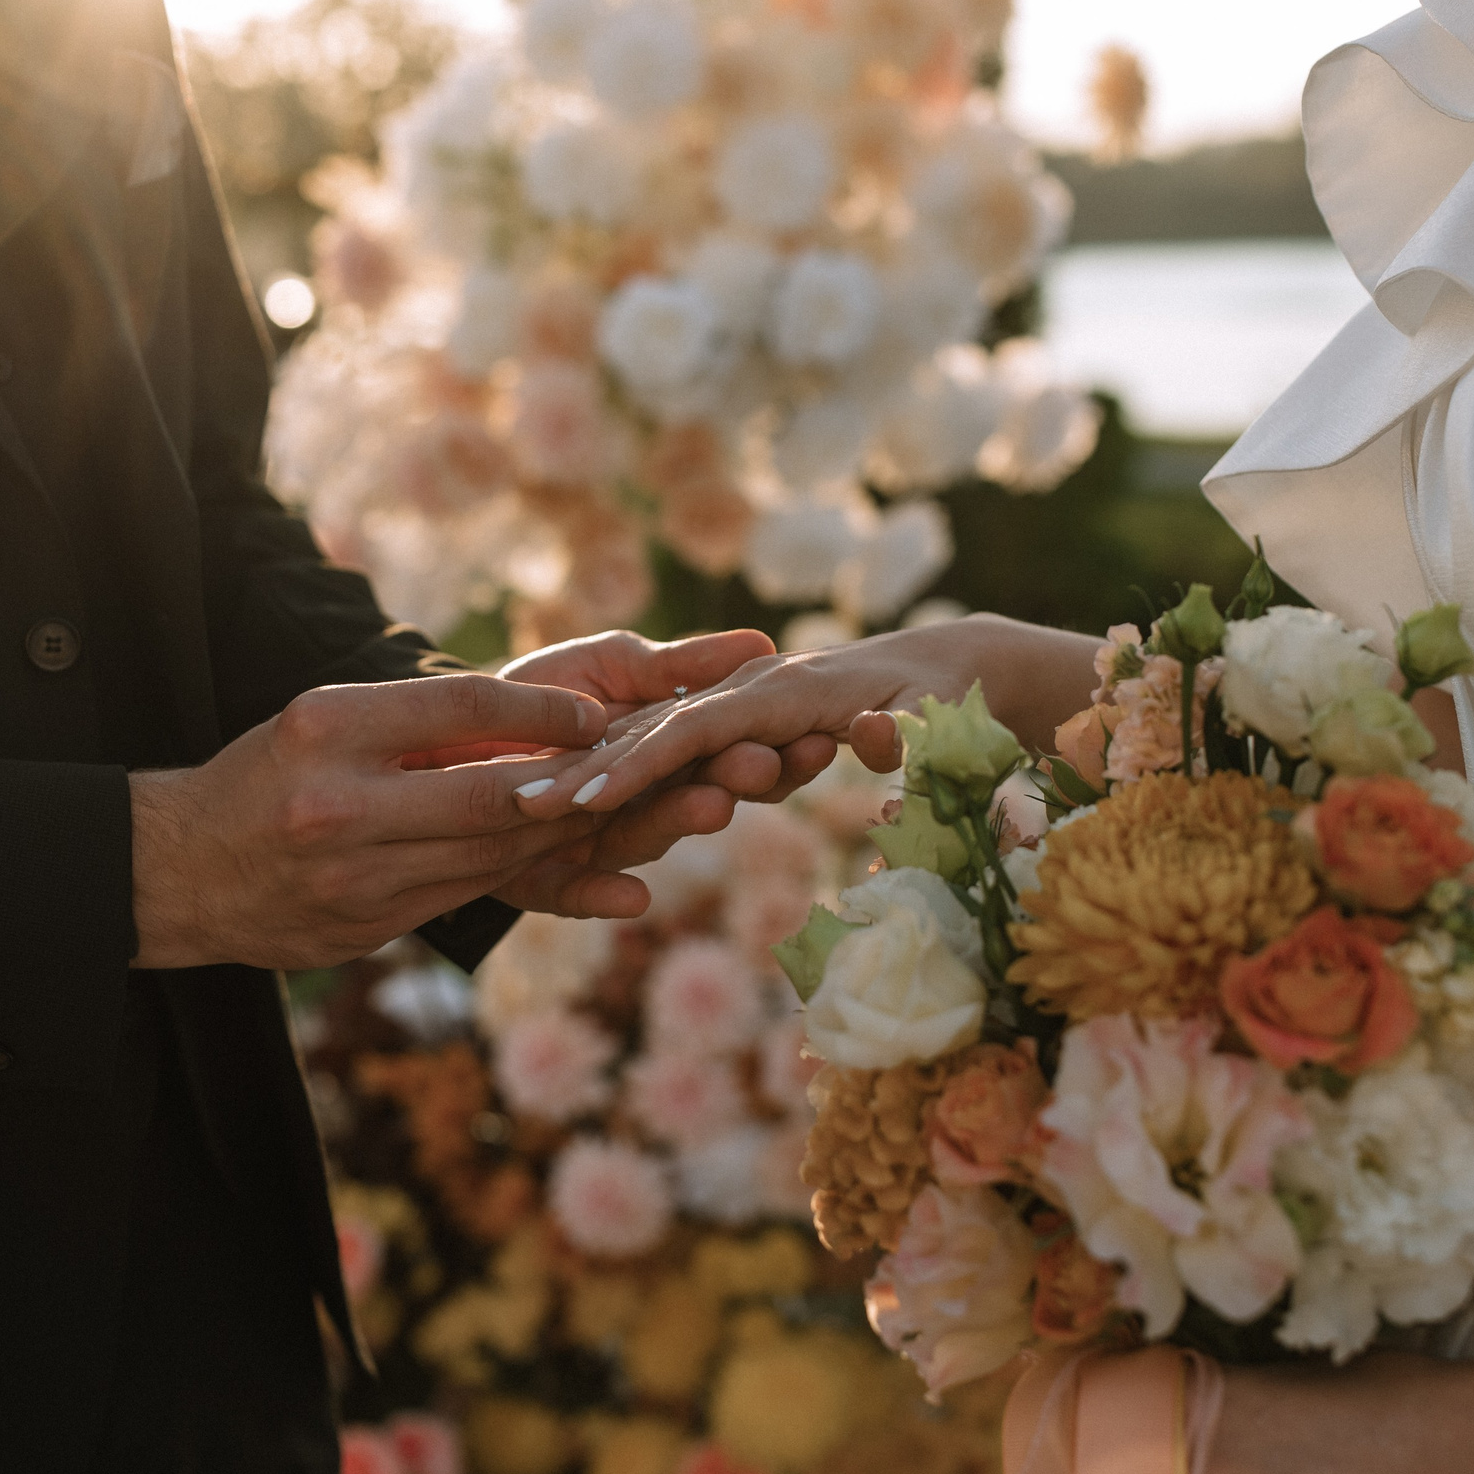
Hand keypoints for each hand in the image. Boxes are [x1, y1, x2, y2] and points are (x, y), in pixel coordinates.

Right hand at [128, 673, 609, 969]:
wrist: (178, 872)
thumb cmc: (264, 777)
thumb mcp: (320, 721)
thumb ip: (413, 723)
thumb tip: (530, 720)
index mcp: (326, 729)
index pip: (463, 706)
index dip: (542, 712)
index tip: (594, 715)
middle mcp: (340, 804)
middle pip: (492, 792)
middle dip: (570, 783)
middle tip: (628, 768)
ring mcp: (354, 877)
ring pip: (490, 852)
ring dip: (556, 832)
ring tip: (608, 809)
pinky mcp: (368, 927)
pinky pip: (466, 893)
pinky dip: (513, 868)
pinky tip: (548, 851)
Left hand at [486, 628, 842, 917]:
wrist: (440, 740)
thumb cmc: (535, 690)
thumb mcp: (615, 664)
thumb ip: (680, 667)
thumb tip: (756, 642)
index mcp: (663, 752)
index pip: (722, 754)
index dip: (764, 751)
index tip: (817, 740)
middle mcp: (639, 802)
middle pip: (694, 793)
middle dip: (734, 780)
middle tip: (769, 764)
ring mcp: (595, 843)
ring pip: (645, 836)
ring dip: (681, 821)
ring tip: (713, 805)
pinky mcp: (546, 881)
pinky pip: (576, 893)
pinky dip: (603, 895)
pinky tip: (634, 899)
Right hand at [513, 614, 1104, 822]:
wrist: (949, 666)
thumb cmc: (947, 697)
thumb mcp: (939, 714)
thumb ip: (906, 732)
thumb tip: (874, 737)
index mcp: (789, 691)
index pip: (699, 730)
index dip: (640, 766)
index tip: (585, 800)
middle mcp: (752, 691)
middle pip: (658, 728)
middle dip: (591, 767)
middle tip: (524, 807)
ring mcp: (740, 697)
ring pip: (655, 732)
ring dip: (596, 768)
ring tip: (528, 804)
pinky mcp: (736, 710)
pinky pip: (671, 737)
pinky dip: (621, 764)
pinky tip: (571, 797)